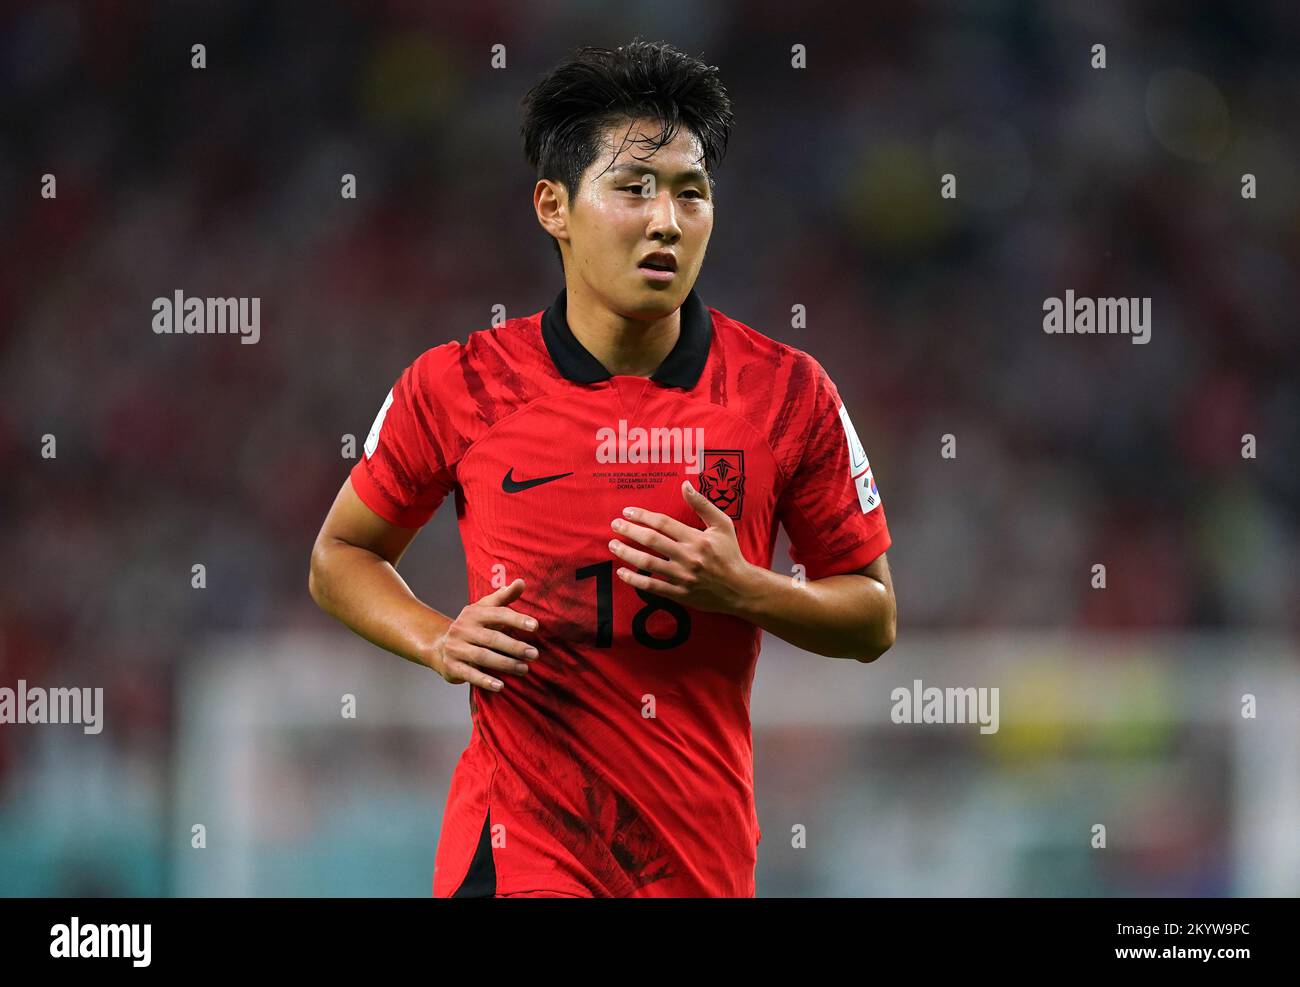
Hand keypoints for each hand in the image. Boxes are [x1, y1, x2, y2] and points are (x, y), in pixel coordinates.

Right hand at [429, 578, 538, 690]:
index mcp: (474, 613)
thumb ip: (504, 597)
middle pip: (492, 638)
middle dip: (515, 646)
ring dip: (505, 664)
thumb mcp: (484, 609)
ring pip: (483, 656)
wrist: (438, 646)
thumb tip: (522, 581)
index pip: (497, 614)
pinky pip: (470, 674)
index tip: (535, 626)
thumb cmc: (471, 627)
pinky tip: (500, 686)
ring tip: (524, 669)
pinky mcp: (452, 667)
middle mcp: (463, 629)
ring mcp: (456, 648)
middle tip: (534, 654)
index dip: (516, 619)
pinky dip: (485, 681)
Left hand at [607, 480, 756, 614]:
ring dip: (627, 553)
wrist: (740, 589)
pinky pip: (652, 586)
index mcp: (696, 538)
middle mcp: (688, 557)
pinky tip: (621, 572)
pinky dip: (634, 579)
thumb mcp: (722, 525)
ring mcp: (682, 577)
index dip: (642, 516)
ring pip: (648, 563)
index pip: (663, 523)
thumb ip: (702, 504)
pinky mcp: (679, 594)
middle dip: (629, 531)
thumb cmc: (730, 554)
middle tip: (614, 525)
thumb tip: (685, 485)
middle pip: (651, 540)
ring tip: (613, 545)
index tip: (627, 511)